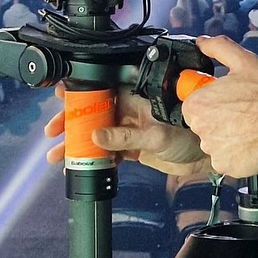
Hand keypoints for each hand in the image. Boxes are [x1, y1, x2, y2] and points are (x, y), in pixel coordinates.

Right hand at [43, 84, 208, 176]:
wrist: (204, 158)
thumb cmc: (190, 134)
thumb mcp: (155, 135)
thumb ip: (125, 137)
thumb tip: (96, 135)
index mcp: (135, 98)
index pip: (102, 91)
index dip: (80, 93)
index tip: (60, 96)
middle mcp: (130, 111)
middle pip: (93, 114)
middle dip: (70, 123)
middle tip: (53, 132)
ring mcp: (129, 130)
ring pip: (97, 134)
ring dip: (78, 144)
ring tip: (58, 156)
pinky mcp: (132, 148)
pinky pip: (107, 151)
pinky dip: (93, 159)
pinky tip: (79, 166)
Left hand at [180, 35, 257, 177]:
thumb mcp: (243, 61)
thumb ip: (218, 48)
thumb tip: (201, 43)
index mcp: (197, 105)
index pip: (194, 104)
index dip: (212, 100)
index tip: (228, 99)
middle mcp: (199, 130)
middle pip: (203, 124)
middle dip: (218, 119)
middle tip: (241, 112)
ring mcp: (212, 150)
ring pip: (215, 142)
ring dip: (228, 136)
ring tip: (249, 126)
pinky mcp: (225, 166)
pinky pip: (226, 159)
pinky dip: (236, 153)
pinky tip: (250, 142)